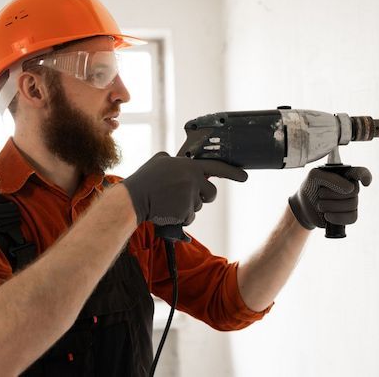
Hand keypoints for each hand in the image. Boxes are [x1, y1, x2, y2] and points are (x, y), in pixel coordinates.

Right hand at [122, 152, 247, 224]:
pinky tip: (167, 210)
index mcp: (190, 166)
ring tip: (168, 202)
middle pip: (211, 194)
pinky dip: (180, 217)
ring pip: (198, 207)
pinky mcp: (185, 212)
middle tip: (186, 196)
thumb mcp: (161, 161)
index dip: (233, 172)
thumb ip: (175, 161)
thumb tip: (179, 161)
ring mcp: (190, 197)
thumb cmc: (145, 179)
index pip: (217, 167)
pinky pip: (189, 218)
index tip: (245, 176)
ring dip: (187, 207)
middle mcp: (194, 180)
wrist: (133, 198)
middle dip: (203, 197)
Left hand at [288, 166, 372, 229]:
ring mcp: (351, 203)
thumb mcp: (314, 176)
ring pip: (352, 205)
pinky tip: (327, 215)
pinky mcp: (348, 216)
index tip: (365, 183)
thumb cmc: (310, 187)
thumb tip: (350, 189)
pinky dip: (337, 217)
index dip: (366, 177)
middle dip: (333, 194)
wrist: (303, 206)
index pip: (362, 173)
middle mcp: (351, 188)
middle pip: (354, 191)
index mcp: (346, 174)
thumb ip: (331, 178)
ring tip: (320, 204)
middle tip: (320, 193)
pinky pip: (352, 218)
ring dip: (331, 205)